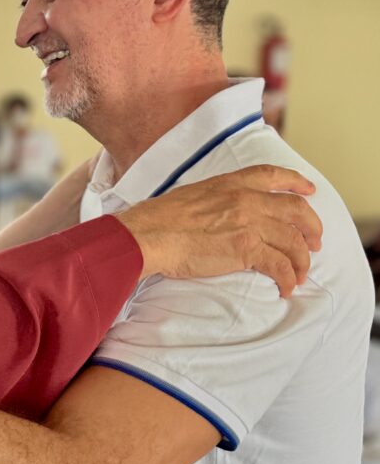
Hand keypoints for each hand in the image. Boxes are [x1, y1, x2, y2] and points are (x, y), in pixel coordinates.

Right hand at [116, 165, 321, 296]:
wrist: (146, 236)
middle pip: (296, 210)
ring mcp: (248, 223)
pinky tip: (286, 288)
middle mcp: (245, 199)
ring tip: (300, 275)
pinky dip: (288, 278)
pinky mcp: (245, 248)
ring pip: (293, 241)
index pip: (272, 175)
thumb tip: (221, 215)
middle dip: (312, 228)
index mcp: (230, 184)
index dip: (296, 182)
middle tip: (315, 243)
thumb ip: (214, 200)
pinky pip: (280, 265)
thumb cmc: (157, 220)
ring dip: (302, 261)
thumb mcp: (191, 196)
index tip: (309, 191)